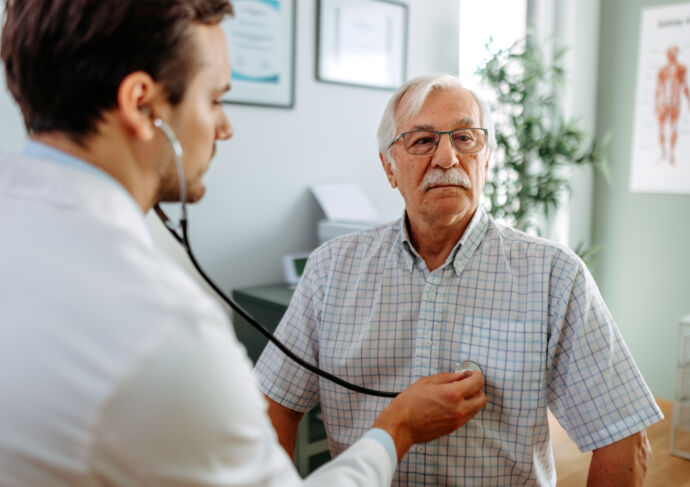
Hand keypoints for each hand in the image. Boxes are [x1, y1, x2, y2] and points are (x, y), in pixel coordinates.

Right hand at [371, 371, 486, 460]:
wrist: (401, 426)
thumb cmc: (408, 404)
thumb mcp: (426, 382)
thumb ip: (447, 377)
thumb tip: (459, 375)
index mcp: (452, 395)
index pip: (477, 382)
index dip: (475, 375)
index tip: (470, 373)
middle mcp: (459, 409)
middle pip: (482, 398)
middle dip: (477, 388)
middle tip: (465, 383)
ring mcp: (457, 421)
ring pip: (476, 409)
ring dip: (471, 399)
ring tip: (456, 394)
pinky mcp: (452, 429)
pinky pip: (466, 417)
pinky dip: (464, 408)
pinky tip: (450, 404)